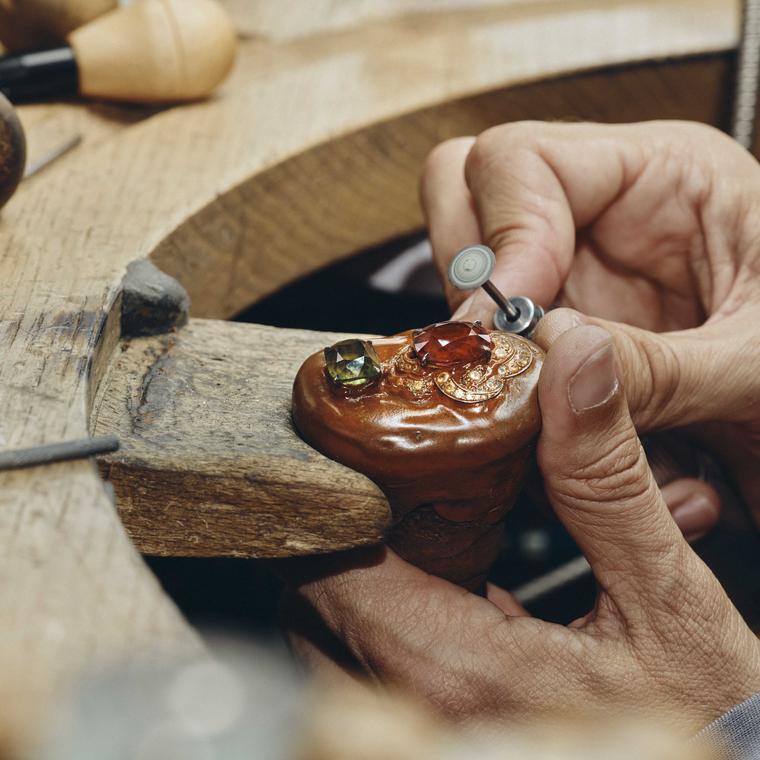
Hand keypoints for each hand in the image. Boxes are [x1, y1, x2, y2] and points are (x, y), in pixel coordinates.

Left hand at [283, 326, 759, 729]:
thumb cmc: (706, 717)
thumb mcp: (668, 595)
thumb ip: (607, 482)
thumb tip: (576, 362)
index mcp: (460, 670)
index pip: (334, 573)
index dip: (332, 503)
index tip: (348, 454)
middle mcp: (420, 708)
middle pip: (314, 606)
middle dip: (335, 534)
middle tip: (371, 475)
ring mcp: (425, 722)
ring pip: (330, 637)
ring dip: (350, 569)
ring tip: (393, 514)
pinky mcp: (443, 721)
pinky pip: (371, 658)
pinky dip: (379, 604)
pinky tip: (430, 568)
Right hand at [421, 121, 759, 520]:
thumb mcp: (756, 362)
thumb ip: (660, 369)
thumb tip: (556, 357)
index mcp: (660, 173)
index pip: (519, 159)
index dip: (502, 233)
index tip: (513, 312)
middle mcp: (601, 215)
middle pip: (467, 198)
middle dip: (470, 273)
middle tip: (506, 341)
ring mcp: (571, 274)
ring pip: (468, 277)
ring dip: (487, 334)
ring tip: (535, 385)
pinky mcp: (558, 329)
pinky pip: (494, 339)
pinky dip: (503, 377)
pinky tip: (547, 412)